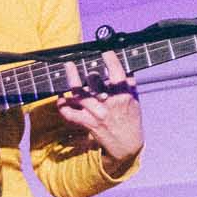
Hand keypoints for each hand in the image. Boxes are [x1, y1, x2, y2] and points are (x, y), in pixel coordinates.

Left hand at [56, 50, 140, 172]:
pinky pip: (69, 113)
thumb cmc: (131, 119)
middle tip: (85, 63)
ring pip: (80, 93)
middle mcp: (109, 104)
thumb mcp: (135, 99)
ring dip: (72, 78)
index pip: (117, 73)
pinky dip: (62, 104)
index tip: (105, 51)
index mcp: (124, 96)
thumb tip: (121, 63)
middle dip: (89, 71)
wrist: (127, 146)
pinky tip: (61, 95)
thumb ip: (128, 82)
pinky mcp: (87, 123)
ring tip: (69, 66)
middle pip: (94, 81)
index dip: (110, 59)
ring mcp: (96, 114)